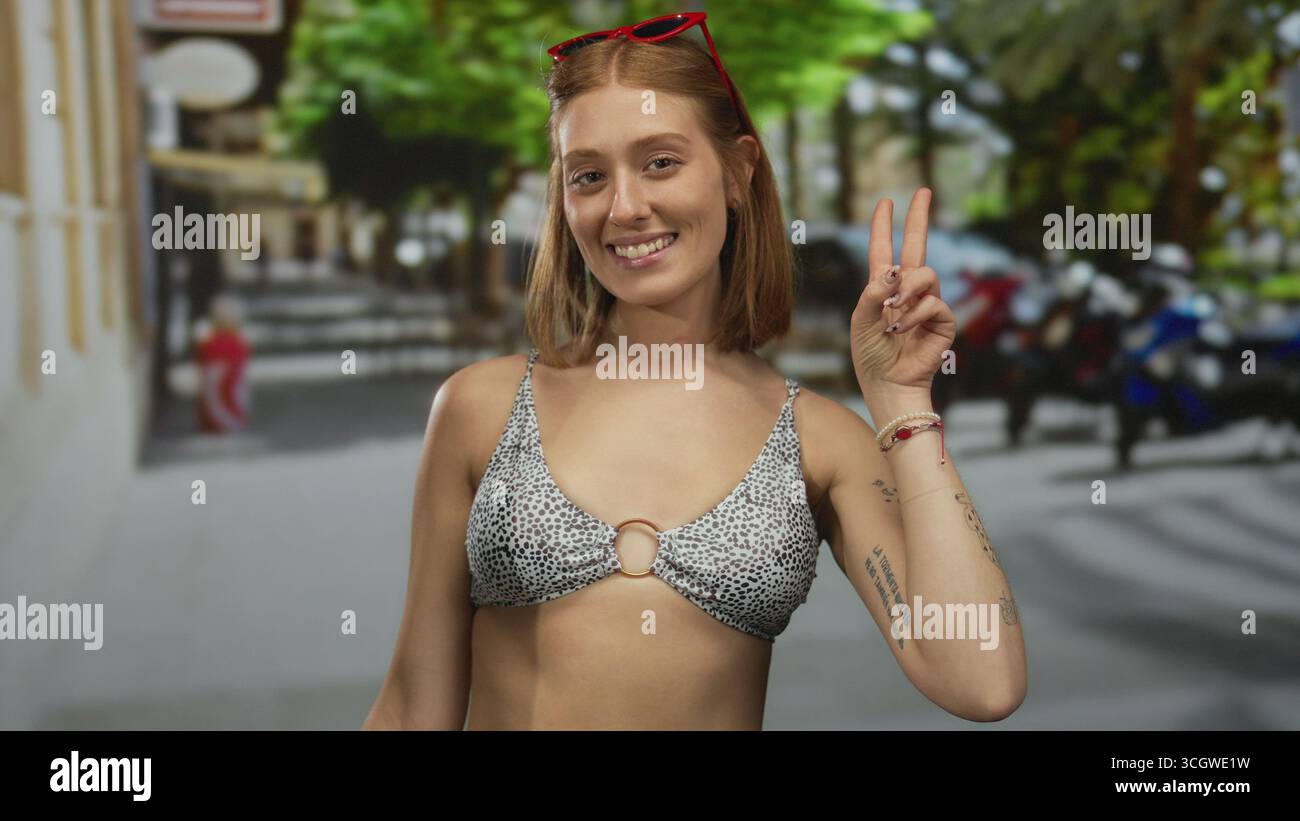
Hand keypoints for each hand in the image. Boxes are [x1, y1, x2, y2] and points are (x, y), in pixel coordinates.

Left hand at [850, 188, 956, 393]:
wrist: (887, 383)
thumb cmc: (870, 355)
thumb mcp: (861, 320)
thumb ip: (873, 291)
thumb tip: (895, 269)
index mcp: (883, 289)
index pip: (884, 250)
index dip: (883, 226)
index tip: (885, 202)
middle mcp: (906, 291)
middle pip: (917, 245)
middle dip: (918, 217)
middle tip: (923, 191)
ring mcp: (927, 303)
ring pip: (925, 273)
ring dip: (907, 289)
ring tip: (894, 311)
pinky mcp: (943, 320)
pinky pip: (933, 302)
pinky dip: (915, 315)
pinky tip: (902, 332)